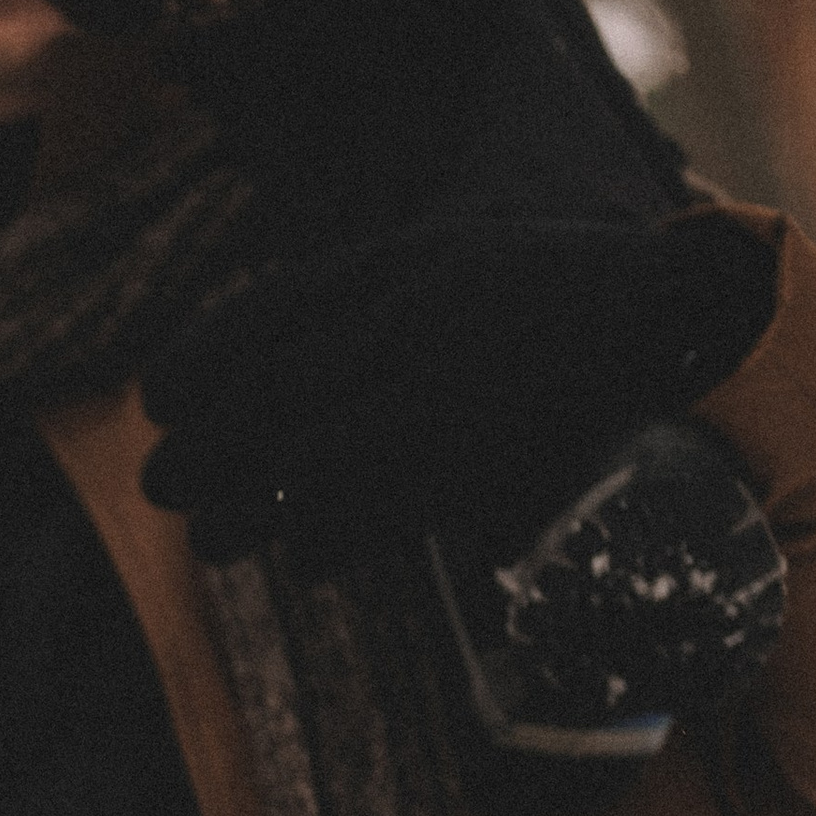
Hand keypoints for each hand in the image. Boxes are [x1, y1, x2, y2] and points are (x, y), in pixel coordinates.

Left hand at [136, 205, 780, 568]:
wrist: (659, 316)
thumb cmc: (529, 287)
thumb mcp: (432, 257)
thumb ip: (342, 297)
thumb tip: (238, 363)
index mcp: (395, 269)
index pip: (263, 317)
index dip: (196, 362)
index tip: (157, 398)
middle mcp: (411, 332)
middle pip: (270, 399)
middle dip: (204, 450)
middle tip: (163, 484)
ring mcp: (443, 402)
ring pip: (310, 470)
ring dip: (247, 513)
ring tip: (211, 540)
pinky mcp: (476, 468)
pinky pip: (380, 519)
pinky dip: (330, 544)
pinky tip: (306, 557)